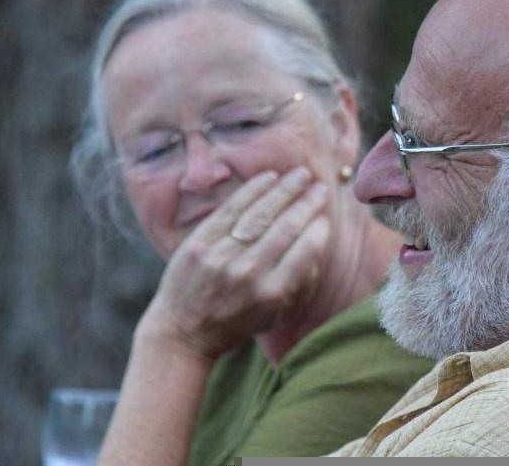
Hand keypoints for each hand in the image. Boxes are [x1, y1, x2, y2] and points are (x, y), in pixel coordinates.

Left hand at [140, 167, 329, 360]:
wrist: (183, 332)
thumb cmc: (237, 322)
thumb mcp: (275, 314)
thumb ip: (299, 280)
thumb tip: (318, 239)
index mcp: (272, 294)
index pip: (305, 251)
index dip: (319, 230)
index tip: (326, 217)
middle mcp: (248, 273)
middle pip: (285, 228)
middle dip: (307, 203)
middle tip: (322, 188)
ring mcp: (221, 256)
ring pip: (260, 213)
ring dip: (285, 190)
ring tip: (301, 175)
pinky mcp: (199, 244)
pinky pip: (231, 209)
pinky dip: (253, 190)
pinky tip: (270, 178)